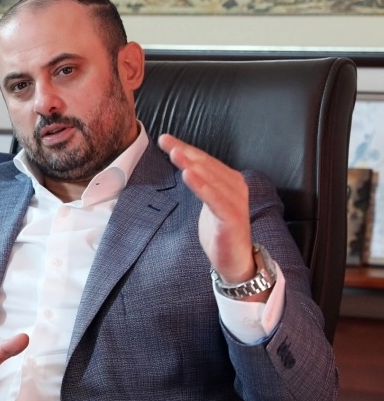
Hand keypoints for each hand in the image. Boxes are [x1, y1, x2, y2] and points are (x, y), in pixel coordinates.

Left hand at [158, 134, 255, 285]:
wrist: (236, 261)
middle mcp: (235, 187)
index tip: (165, 139)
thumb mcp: (209, 202)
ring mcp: (235, 202)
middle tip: (166, 142)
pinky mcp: (231, 217)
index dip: (185, 148)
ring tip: (175, 153)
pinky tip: (188, 175)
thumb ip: (202, 184)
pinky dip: (201, 186)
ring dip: (191, 164)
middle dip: (185, 152)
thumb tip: (187, 166)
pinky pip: (214, 199)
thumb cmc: (220, 231)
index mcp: (229, 181)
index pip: (204, 159)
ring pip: (210, 178)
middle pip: (206, 165)